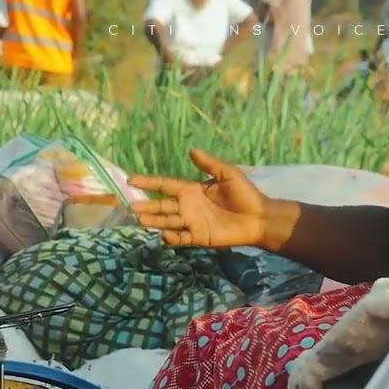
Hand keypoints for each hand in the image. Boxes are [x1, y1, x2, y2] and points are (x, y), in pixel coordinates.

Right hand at [128, 148, 269, 247]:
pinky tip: (163, 234)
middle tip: (130, 207)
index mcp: (191, 189)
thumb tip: (191, 150)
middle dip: (146, 206)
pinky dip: (171, 237)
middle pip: (162, 205)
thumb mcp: (228, 174)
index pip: (165, 185)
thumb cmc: (245, 194)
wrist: (258, 218)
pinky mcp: (199, 237)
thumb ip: (209, 164)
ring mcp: (192, 222)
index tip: (130, 180)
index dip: (148, 182)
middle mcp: (188, 206)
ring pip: (167, 221)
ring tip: (139, 220)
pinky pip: (181, 237)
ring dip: (154, 221)